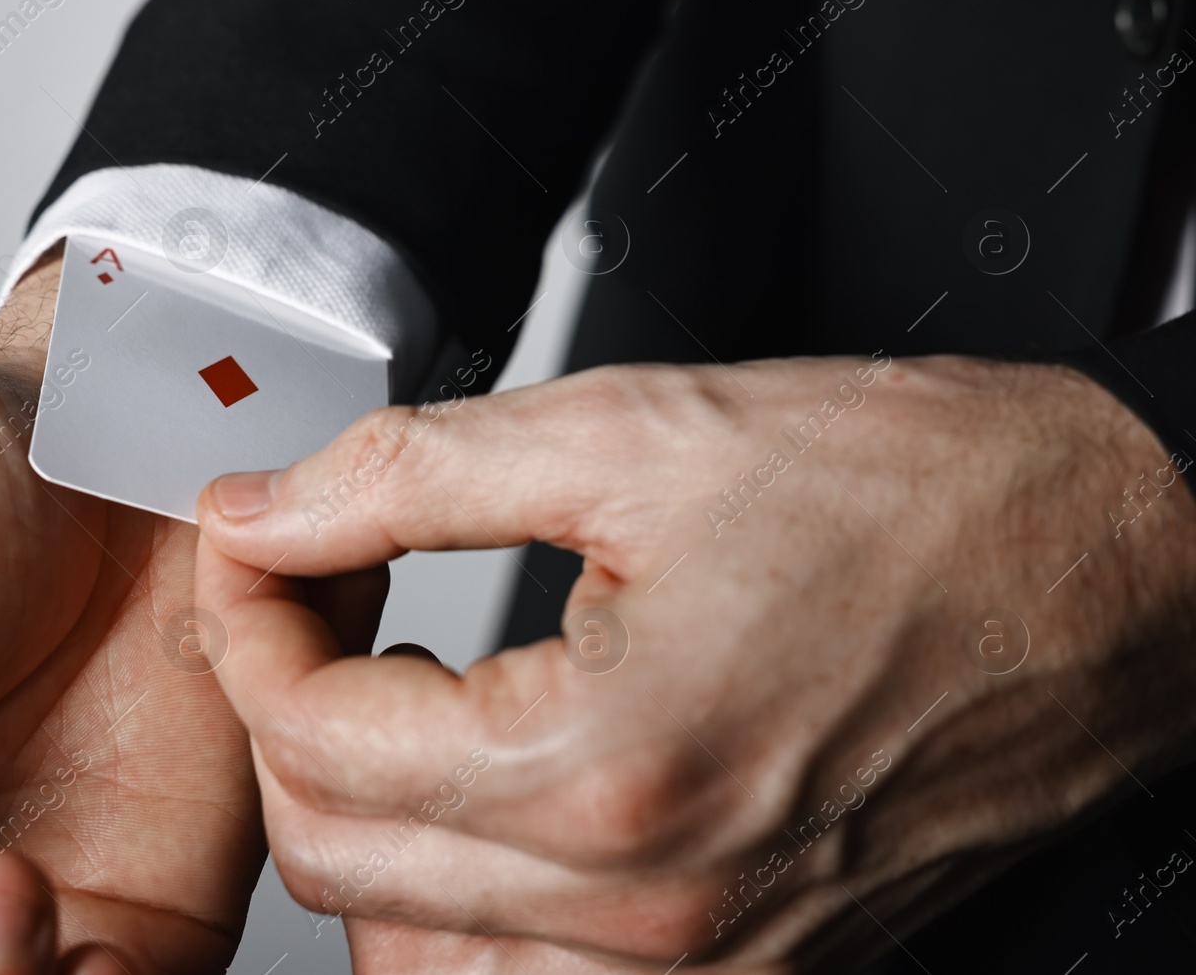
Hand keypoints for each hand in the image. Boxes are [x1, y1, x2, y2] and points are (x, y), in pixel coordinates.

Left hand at [193, 356, 1195, 971]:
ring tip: (396, 693)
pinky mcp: (739, 968)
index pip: (308, 739)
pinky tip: (483, 790)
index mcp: (602, 768)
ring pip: (406, 950)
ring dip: (359, 819)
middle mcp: (643, 909)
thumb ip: (405, 476)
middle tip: (316, 598)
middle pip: (329, 859)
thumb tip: (261, 507)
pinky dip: (455, 899)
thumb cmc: (916, 496)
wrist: (1105, 568)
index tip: (263, 540)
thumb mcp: (632, 434)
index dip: (250, 620)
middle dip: (282, 714)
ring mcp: (695, 965)